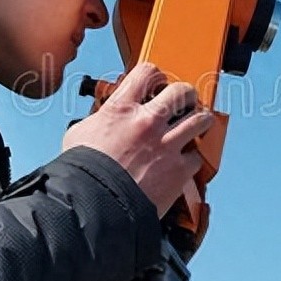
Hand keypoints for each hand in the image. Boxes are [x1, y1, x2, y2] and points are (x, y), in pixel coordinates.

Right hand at [62, 62, 212, 216]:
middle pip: (181, 91)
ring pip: (200, 120)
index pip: (146, 72)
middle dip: (186, 94)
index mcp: (121, 109)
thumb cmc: (82, 175)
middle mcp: (147, 122)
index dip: (155, 74)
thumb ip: (98, 120)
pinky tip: (184, 161)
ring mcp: (166, 146)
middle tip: (185, 100)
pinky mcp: (178, 171)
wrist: (94, 207)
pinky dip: (192, 159)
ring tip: (197, 124)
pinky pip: (197, 157)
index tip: (156, 82)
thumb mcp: (80, 135)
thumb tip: (101, 119)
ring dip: (200, 120)